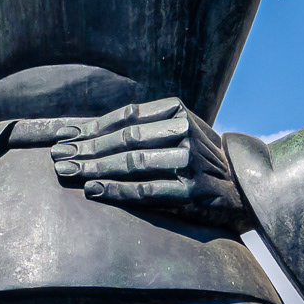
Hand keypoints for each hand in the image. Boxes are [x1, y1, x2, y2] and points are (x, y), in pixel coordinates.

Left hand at [51, 99, 252, 230]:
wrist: (246, 187)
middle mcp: (186, 132)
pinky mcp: (194, 191)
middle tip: (57, 156)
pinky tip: (93, 190)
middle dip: (86, 148)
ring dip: (95, 168)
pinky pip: (147, 190)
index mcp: (178, 112)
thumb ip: (146, 129)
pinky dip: (117, 190)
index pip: (126, 117)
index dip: (91, 126)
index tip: (63, 135)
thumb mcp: (180, 133)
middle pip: (125, 139)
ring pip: (132, 163)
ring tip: (67, 172)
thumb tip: (88, 133)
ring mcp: (191, 161)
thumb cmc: (201, 160)